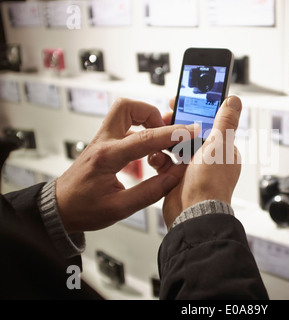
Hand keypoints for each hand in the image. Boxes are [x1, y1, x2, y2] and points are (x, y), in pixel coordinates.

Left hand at [56, 98, 196, 232]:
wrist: (59, 209)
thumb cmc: (82, 209)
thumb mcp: (118, 208)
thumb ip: (149, 193)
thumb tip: (174, 177)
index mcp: (107, 157)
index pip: (146, 138)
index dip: (173, 134)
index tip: (191, 131)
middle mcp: (103, 142)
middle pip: (128, 107)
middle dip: (152, 113)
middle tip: (165, 132)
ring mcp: (102, 141)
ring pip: (125, 112)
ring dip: (146, 120)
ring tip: (159, 141)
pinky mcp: (104, 145)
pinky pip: (125, 127)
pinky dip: (141, 132)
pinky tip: (148, 150)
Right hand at [150, 96, 241, 227]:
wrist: (192, 215)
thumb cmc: (211, 185)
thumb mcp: (219, 146)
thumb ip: (225, 122)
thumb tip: (234, 100)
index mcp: (222, 149)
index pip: (209, 121)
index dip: (195, 109)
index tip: (182, 99)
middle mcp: (208, 158)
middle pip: (189, 132)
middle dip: (176, 124)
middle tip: (165, 116)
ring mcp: (191, 168)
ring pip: (174, 145)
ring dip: (165, 140)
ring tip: (158, 137)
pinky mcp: (176, 178)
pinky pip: (164, 162)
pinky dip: (159, 158)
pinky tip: (156, 158)